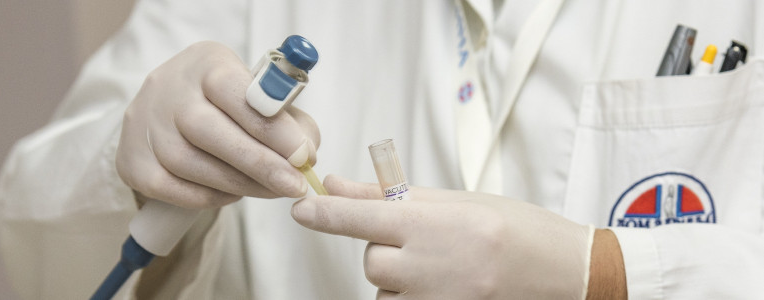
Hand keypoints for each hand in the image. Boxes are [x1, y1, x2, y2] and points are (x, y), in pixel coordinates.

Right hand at [116, 41, 319, 208]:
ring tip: (271, 191)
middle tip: (293, 186)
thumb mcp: (261, 97)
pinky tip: (232, 194)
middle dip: (259, 163)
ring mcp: (144, 123)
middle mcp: (168, 88)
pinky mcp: (131, 160)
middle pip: (208, 130)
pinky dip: (207, 196)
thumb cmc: (228, 105)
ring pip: (188, 163)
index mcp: (206, 63)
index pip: (237, 92)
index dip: (274, 128)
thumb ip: (291, 122)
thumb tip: (305, 156)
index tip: (304, 156)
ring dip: (238, 184)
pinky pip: (171, 187)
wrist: (169, 109)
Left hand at [291, 175, 604, 298]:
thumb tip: (339, 185)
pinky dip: (412, 295)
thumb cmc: (519, 231)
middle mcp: (434, 266)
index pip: (364, 217)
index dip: (327, 213)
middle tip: (422, 238)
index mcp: (438, 224)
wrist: (566, 274)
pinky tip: (445, 284)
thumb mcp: (458, 201)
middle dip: (385, 247)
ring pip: (385, 288)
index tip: (302, 208)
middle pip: (373, 259)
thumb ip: (392, 195)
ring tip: (444, 265)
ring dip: (399, 276)